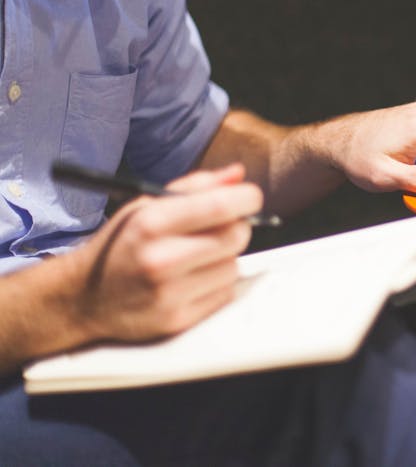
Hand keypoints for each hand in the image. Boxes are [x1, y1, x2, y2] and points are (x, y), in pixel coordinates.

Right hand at [69, 164, 262, 341]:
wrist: (84, 299)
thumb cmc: (122, 245)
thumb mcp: (146, 206)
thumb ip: (196, 187)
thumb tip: (238, 175)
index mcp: (152, 224)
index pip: (220, 206)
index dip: (246, 199)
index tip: (249, 198)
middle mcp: (161, 259)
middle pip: (236, 236)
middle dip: (236, 227)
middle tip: (220, 227)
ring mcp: (170, 294)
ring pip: (234, 266)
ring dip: (225, 258)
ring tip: (196, 257)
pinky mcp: (178, 321)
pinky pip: (224, 294)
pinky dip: (217, 284)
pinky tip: (192, 280)